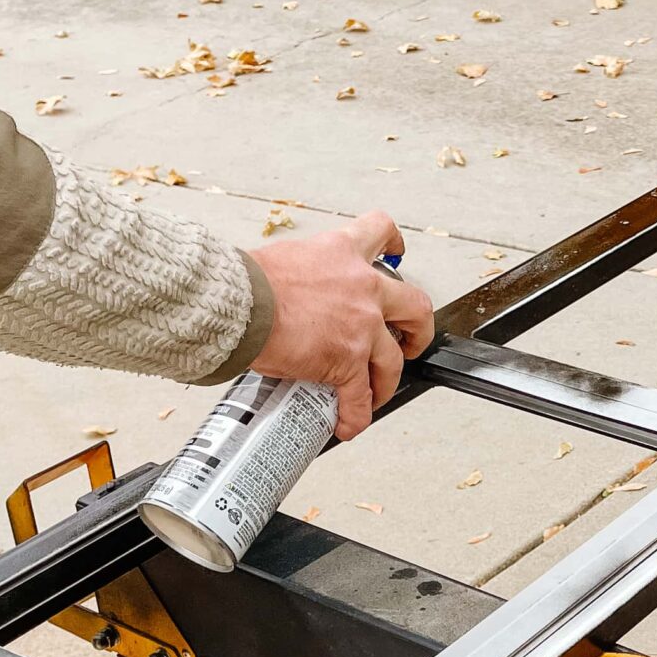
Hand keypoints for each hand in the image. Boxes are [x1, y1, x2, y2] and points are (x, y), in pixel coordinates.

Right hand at [246, 210, 435, 438]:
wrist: (239, 303)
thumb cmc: (247, 281)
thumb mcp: (285, 259)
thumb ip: (306, 272)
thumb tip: (295, 291)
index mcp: (341, 252)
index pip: (380, 232)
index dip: (393, 245)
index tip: (396, 254)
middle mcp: (361, 286)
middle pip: (414, 307)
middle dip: (417, 329)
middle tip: (409, 340)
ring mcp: (361, 325)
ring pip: (393, 360)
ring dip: (386, 381)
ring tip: (375, 393)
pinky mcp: (348, 360)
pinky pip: (360, 395)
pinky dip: (356, 415)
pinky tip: (348, 424)